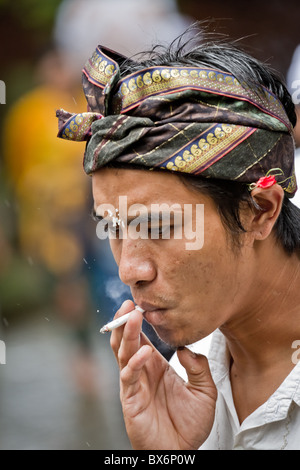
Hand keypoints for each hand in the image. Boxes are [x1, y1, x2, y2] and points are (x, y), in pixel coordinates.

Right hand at [110, 300, 216, 449]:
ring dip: (125, 334)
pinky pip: (128, 376)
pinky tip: (144, 352)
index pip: (141, 338)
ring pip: (123, 353)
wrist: (182, 453)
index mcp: (156, 366)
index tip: (141, 303)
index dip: (138, 321)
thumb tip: (187, 348)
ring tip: (132, 316)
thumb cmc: (190, 425)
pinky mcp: (130, 400)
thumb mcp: (205, 391)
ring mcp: (134, 385)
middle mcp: (142, 371)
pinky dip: (134, 362)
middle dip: (125, 321)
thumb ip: (200, 367)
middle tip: (130, 302)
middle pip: (127, 340)